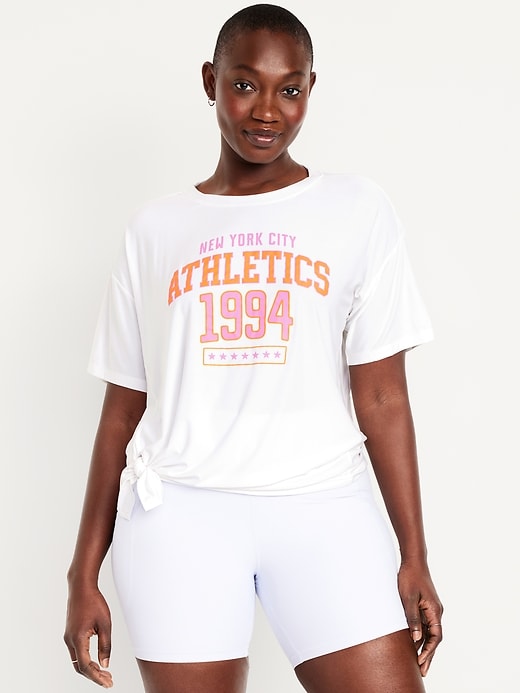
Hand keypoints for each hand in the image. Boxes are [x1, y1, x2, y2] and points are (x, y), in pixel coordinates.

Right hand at [63, 585, 112, 687]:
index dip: (97, 677)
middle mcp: (69, 640)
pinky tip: (96, 660)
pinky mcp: (70, 633)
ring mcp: (68, 637)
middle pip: (79, 667)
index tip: (108, 682)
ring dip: (90, 668)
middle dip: (94, 675)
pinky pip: (76, 652)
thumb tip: (105, 664)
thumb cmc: (94, 602)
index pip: (86, 666)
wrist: (81, 587)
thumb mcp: (105, 624)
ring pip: (77, 660)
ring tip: (105, 672)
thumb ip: (105, 645)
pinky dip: (86, 659)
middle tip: (108, 679)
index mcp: (77, 639)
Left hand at [398, 560, 442, 676]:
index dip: (429, 651)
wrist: (413, 561)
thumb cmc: (410, 578)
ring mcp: (431, 609)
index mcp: (435, 611)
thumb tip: (416, 638)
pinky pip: (425, 625)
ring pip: (430, 633)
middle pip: (434, 638)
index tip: (421, 662)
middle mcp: (436, 612)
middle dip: (428, 655)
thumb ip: (413, 618)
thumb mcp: (408, 599)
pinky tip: (414, 645)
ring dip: (424, 648)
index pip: (435, 637)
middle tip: (422, 672)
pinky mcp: (425, 606)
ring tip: (418, 664)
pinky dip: (421, 636)